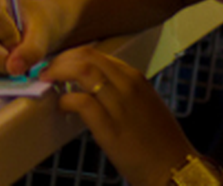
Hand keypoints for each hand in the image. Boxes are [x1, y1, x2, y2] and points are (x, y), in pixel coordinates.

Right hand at [0, 0, 57, 76]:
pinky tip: (6, 62)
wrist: (35, 26)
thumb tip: (13, 68)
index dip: (8, 35)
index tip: (21, 41)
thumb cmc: (37, 21)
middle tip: (20, 58)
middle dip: (3, 58)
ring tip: (14, 59)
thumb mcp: (42, 32)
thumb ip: (32, 49)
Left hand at [40, 46, 195, 185]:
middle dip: (61, 60)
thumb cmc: (159, 141)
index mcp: (135, 78)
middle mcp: (128, 85)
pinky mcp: (110, 127)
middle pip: (85, 57)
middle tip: (48, 70)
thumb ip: (121, 90)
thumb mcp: (144, 104)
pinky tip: (61, 106)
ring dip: (59, 73)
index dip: (71, 56)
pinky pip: (81, 101)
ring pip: (82, 71)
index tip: (59, 63)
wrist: (174, 168)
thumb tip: (91, 86)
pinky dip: (66, 99)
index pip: (96, 54)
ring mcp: (120, 105)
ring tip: (48, 82)